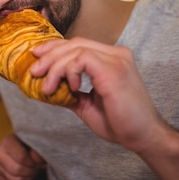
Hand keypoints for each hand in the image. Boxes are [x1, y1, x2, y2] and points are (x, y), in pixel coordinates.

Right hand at [0, 133, 46, 179]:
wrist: (18, 145)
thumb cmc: (27, 143)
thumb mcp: (33, 142)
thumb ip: (37, 150)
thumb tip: (39, 159)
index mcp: (7, 141)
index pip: (21, 157)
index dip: (34, 162)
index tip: (40, 162)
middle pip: (17, 169)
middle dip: (31, 171)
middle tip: (38, 168)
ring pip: (14, 179)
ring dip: (28, 177)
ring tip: (33, 171)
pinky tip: (26, 174)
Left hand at [32, 37, 165, 155]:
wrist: (144, 137)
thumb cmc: (121, 123)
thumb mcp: (89, 104)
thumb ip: (72, 91)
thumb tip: (48, 86)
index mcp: (112, 58)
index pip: (79, 44)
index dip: (55, 48)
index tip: (37, 57)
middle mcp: (116, 54)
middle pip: (75, 42)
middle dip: (50, 55)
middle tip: (34, 71)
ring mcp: (116, 59)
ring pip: (76, 49)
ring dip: (55, 66)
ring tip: (47, 86)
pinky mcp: (113, 69)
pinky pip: (82, 58)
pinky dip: (70, 70)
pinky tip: (71, 87)